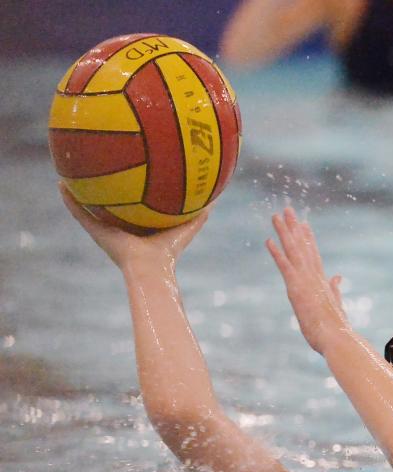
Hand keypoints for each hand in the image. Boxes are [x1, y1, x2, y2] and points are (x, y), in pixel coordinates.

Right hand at [59, 182, 209, 269]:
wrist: (150, 268)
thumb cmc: (169, 252)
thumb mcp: (187, 227)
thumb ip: (199, 213)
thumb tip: (216, 196)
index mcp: (139, 226)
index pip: (132, 205)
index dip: (130, 191)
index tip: (127, 173)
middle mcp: (120, 227)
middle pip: (109, 203)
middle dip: (104, 187)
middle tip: (95, 165)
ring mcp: (105, 230)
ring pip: (89, 207)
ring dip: (80, 191)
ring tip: (70, 169)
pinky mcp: (96, 232)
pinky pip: (79, 213)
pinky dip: (69, 200)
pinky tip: (61, 183)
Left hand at [266, 207, 348, 353]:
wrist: (338, 339)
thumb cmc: (336, 328)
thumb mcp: (335, 305)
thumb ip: (335, 289)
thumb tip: (337, 277)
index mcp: (322, 282)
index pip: (314, 255)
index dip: (308, 238)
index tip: (303, 223)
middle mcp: (314, 277)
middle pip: (303, 247)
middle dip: (295, 228)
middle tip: (288, 209)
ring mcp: (306, 282)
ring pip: (294, 251)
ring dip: (285, 232)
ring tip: (277, 216)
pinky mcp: (297, 289)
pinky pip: (285, 267)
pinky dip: (277, 253)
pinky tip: (269, 240)